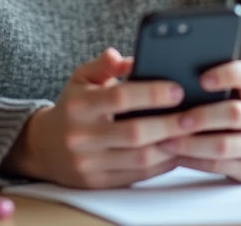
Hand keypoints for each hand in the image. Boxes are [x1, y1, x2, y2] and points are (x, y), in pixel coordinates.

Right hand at [4, 48, 196, 187]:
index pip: (119, 97)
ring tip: (193, 133)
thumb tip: (128, 57)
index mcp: (79, 105)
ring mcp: (89, 163)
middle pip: (134, 133)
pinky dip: (162, 164)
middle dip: (170, 124)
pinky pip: (137, 175)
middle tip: (196, 115)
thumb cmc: (73, 106)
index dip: (151, 94)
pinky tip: (178, 150)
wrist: (44, 146)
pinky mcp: (98, 183)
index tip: (178, 90)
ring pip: (139, 159)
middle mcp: (81, 136)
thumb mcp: (82, 78)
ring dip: (171, 147)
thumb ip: (105, 65)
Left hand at [158, 60, 240, 182]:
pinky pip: (217, 166)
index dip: (226, 75)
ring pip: (223, 146)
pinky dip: (192, 160)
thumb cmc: (239, 108)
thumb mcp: (237, 91)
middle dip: (201, 117)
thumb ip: (215, 84)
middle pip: (234, 114)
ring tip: (166, 141)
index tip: (202, 79)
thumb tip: (173, 84)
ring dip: (190, 144)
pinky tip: (176, 155)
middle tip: (176, 119)